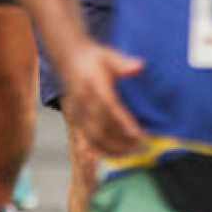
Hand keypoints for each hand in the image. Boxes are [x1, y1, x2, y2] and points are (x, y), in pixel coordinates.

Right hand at [60, 41, 146, 156]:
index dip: (124, 123)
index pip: (109, 107)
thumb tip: (140, 66)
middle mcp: (83, 101)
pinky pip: (87, 140)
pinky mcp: (75, 119)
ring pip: (94, 138)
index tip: (141, 135)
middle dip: (122, 141)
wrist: (68, 58)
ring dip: (114, 149)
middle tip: (142, 147)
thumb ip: (123, 63)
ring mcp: (77, 112)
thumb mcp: (108, 55)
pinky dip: (101, 151)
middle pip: (101, 127)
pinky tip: (117, 155)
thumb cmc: (94, 58)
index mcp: (92, 84)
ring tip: (133, 153)